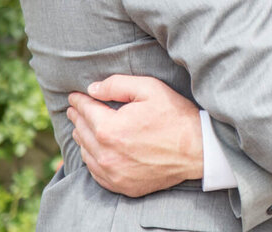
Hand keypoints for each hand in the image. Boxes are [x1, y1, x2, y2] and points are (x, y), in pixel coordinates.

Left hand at [66, 75, 202, 196]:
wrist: (197, 149)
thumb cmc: (175, 116)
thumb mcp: (150, 89)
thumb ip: (117, 85)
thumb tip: (92, 89)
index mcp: (109, 128)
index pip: (85, 110)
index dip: (79, 100)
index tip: (74, 96)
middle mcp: (105, 154)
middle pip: (81, 132)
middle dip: (78, 118)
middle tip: (75, 110)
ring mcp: (112, 173)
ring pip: (85, 153)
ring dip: (83, 138)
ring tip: (83, 128)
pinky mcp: (120, 185)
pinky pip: (95, 172)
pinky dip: (92, 158)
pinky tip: (96, 150)